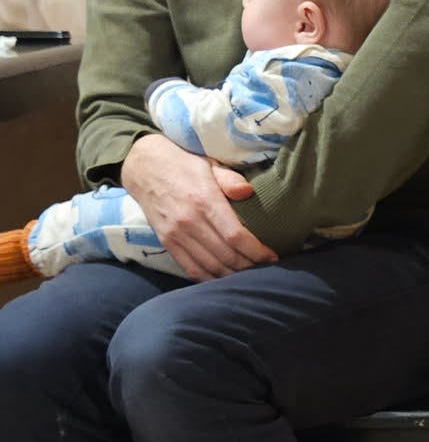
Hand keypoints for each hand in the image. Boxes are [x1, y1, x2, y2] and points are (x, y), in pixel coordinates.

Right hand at [120, 133, 276, 280]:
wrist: (144, 168)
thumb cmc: (184, 165)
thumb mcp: (210, 164)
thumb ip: (230, 179)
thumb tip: (248, 192)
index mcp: (204, 201)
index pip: (235, 236)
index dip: (256, 251)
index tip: (271, 257)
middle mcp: (189, 222)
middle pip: (226, 256)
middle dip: (249, 266)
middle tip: (264, 268)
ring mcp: (176, 235)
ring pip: (210, 266)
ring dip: (232, 275)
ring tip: (248, 274)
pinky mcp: (166, 243)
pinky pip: (191, 269)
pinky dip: (210, 278)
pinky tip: (224, 278)